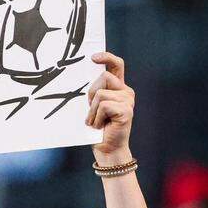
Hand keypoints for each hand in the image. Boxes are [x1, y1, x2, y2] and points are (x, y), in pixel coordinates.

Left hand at [86, 51, 134, 165]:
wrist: (106, 149)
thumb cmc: (97, 128)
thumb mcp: (93, 106)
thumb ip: (93, 92)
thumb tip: (79, 77)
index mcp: (118, 88)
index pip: (117, 65)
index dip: (107, 57)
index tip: (93, 57)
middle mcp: (126, 92)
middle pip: (104, 77)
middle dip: (91, 93)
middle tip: (91, 111)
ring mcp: (128, 101)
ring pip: (100, 93)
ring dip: (92, 110)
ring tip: (95, 122)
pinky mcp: (127, 111)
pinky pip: (103, 105)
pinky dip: (96, 117)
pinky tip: (100, 126)